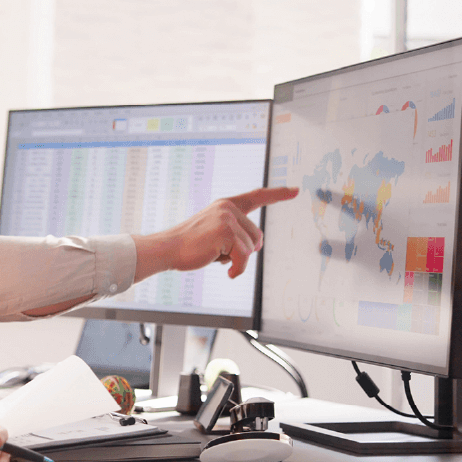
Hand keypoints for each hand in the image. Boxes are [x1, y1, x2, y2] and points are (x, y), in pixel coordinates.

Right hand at [133, 186, 298, 281]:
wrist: (167, 248)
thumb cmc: (188, 245)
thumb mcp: (213, 231)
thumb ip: (234, 232)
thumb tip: (255, 245)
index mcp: (225, 205)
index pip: (257, 196)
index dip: (277, 194)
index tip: (295, 191)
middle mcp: (228, 208)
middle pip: (257, 236)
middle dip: (244, 251)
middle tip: (219, 253)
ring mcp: (227, 219)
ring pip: (251, 248)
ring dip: (237, 260)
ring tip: (214, 256)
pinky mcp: (227, 233)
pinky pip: (244, 257)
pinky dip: (238, 268)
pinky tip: (226, 271)